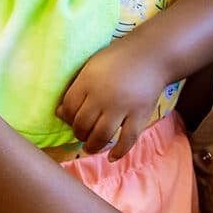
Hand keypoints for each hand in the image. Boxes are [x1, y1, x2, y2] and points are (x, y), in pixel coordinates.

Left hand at [57, 40, 171, 160]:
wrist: (151, 55)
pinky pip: (127, 140)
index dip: (67, 118)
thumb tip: (61, 113)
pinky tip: (111, 157)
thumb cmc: (118, 59)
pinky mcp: (140, 115)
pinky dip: (118, 152)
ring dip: (92, 145)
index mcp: (88, 81)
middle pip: (82, 124)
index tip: (72, 120)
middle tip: (82, 134)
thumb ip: (77, 87)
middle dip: (79, 133)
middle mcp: (103, 96)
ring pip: (101, 136)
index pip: (69, 108)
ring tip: (91, 146)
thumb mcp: (92, 66)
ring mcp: (122, 107)